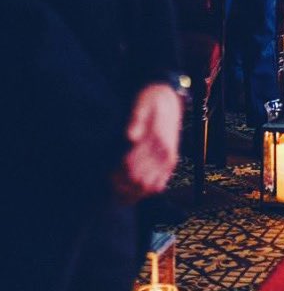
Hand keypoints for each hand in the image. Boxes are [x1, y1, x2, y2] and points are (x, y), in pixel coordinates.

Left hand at [111, 84, 181, 202]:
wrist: (169, 99)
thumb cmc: (151, 101)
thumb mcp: (142, 102)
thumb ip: (136, 119)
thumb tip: (130, 137)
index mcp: (156, 139)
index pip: (131, 166)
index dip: (115, 173)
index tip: (106, 171)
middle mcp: (165, 152)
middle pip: (137, 180)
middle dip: (120, 183)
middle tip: (108, 178)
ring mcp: (168, 159)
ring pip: (147, 187)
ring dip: (130, 191)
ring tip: (117, 185)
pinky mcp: (170, 163)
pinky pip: (158, 186)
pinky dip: (143, 191)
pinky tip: (131, 186)